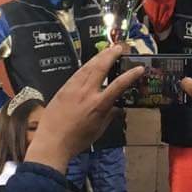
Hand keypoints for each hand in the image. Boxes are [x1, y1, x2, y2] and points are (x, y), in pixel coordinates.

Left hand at [24, 44, 143, 173]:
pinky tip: (89, 63)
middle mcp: (87, 93)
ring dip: (99, 56)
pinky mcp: (63, 90)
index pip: (118, 85)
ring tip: (107, 50)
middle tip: (119, 48)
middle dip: (111, 55)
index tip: (139, 68)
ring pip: (88, 67)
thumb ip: (109, 116)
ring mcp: (73, 89)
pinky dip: (85, 66)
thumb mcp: (98, 130)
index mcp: (98, 105)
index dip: (130, 75)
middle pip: (101, 68)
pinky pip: (76, 73)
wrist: (51, 144)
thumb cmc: (77, 141)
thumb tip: (118, 107)